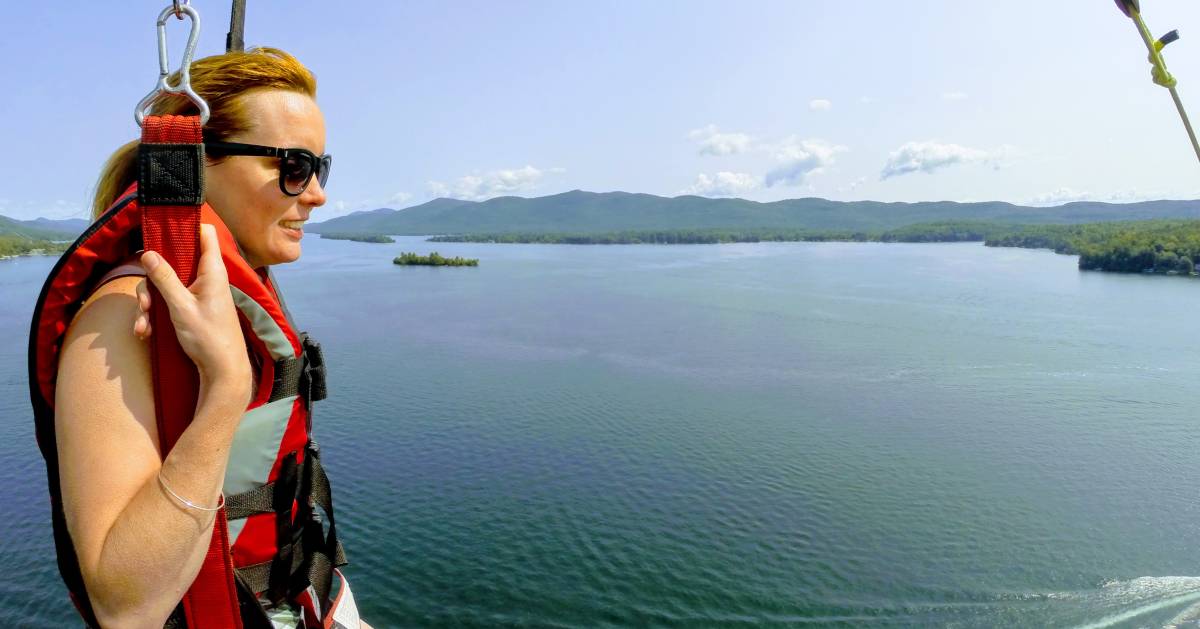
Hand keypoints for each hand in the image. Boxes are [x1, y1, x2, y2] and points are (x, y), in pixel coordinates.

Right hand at [137, 224, 251, 392]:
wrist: (222, 371)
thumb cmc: (209, 338)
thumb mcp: (181, 307)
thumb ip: (165, 279)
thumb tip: (148, 253)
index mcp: (211, 271)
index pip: (205, 233)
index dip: (185, 226)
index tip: (162, 227)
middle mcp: (206, 278)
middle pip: (173, 261)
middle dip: (152, 280)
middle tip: (146, 301)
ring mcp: (199, 294)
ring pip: (166, 284)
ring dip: (149, 303)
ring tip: (143, 323)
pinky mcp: (192, 308)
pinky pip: (168, 302)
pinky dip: (155, 314)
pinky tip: (145, 331)